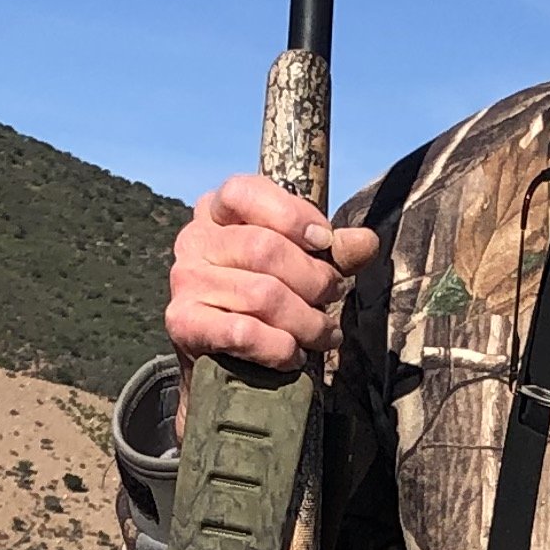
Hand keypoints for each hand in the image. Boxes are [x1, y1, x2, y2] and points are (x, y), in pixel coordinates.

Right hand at [166, 175, 383, 369]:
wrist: (220, 356)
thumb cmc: (264, 296)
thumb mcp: (299, 264)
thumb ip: (332, 250)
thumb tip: (366, 241)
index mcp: (216, 210)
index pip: (244, 192)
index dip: (291, 214)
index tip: (324, 240)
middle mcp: (194, 240)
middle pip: (263, 248)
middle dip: (313, 277)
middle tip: (334, 295)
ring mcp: (184, 281)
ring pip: (262, 295)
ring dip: (307, 321)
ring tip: (325, 334)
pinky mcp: (184, 323)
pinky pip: (244, 332)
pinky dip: (280, 347)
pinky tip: (294, 354)